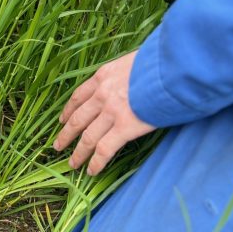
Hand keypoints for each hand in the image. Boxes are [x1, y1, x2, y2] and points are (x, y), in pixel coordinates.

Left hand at [53, 51, 155, 174]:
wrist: (174, 65)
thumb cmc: (162, 61)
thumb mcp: (136, 60)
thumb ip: (127, 73)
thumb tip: (133, 81)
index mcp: (103, 75)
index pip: (79, 96)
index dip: (68, 111)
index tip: (62, 121)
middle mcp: (102, 95)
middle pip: (78, 119)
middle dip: (66, 134)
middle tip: (58, 146)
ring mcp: (111, 112)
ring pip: (87, 137)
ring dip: (78, 153)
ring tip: (72, 164)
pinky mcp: (124, 127)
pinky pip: (104, 149)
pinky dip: (96, 162)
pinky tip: (91, 171)